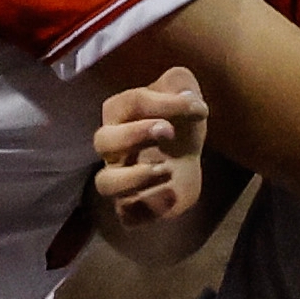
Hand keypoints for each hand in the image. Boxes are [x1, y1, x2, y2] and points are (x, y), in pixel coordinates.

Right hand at [92, 70, 209, 225]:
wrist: (186, 158)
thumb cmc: (179, 123)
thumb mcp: (184, 94)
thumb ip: (181, 84)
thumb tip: (184, 95)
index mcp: (120, 114)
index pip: (131, 104)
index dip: (164, 103)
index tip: (196, 107)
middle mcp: (112, 148)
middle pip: (103, 141)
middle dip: (134, 135)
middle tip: (168, 132)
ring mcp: (119, 178)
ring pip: (105, 184)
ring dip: (133, 177)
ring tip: (164, 170)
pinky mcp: (133, 206)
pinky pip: (127, 214)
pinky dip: (146, 208)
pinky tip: (170, 196)